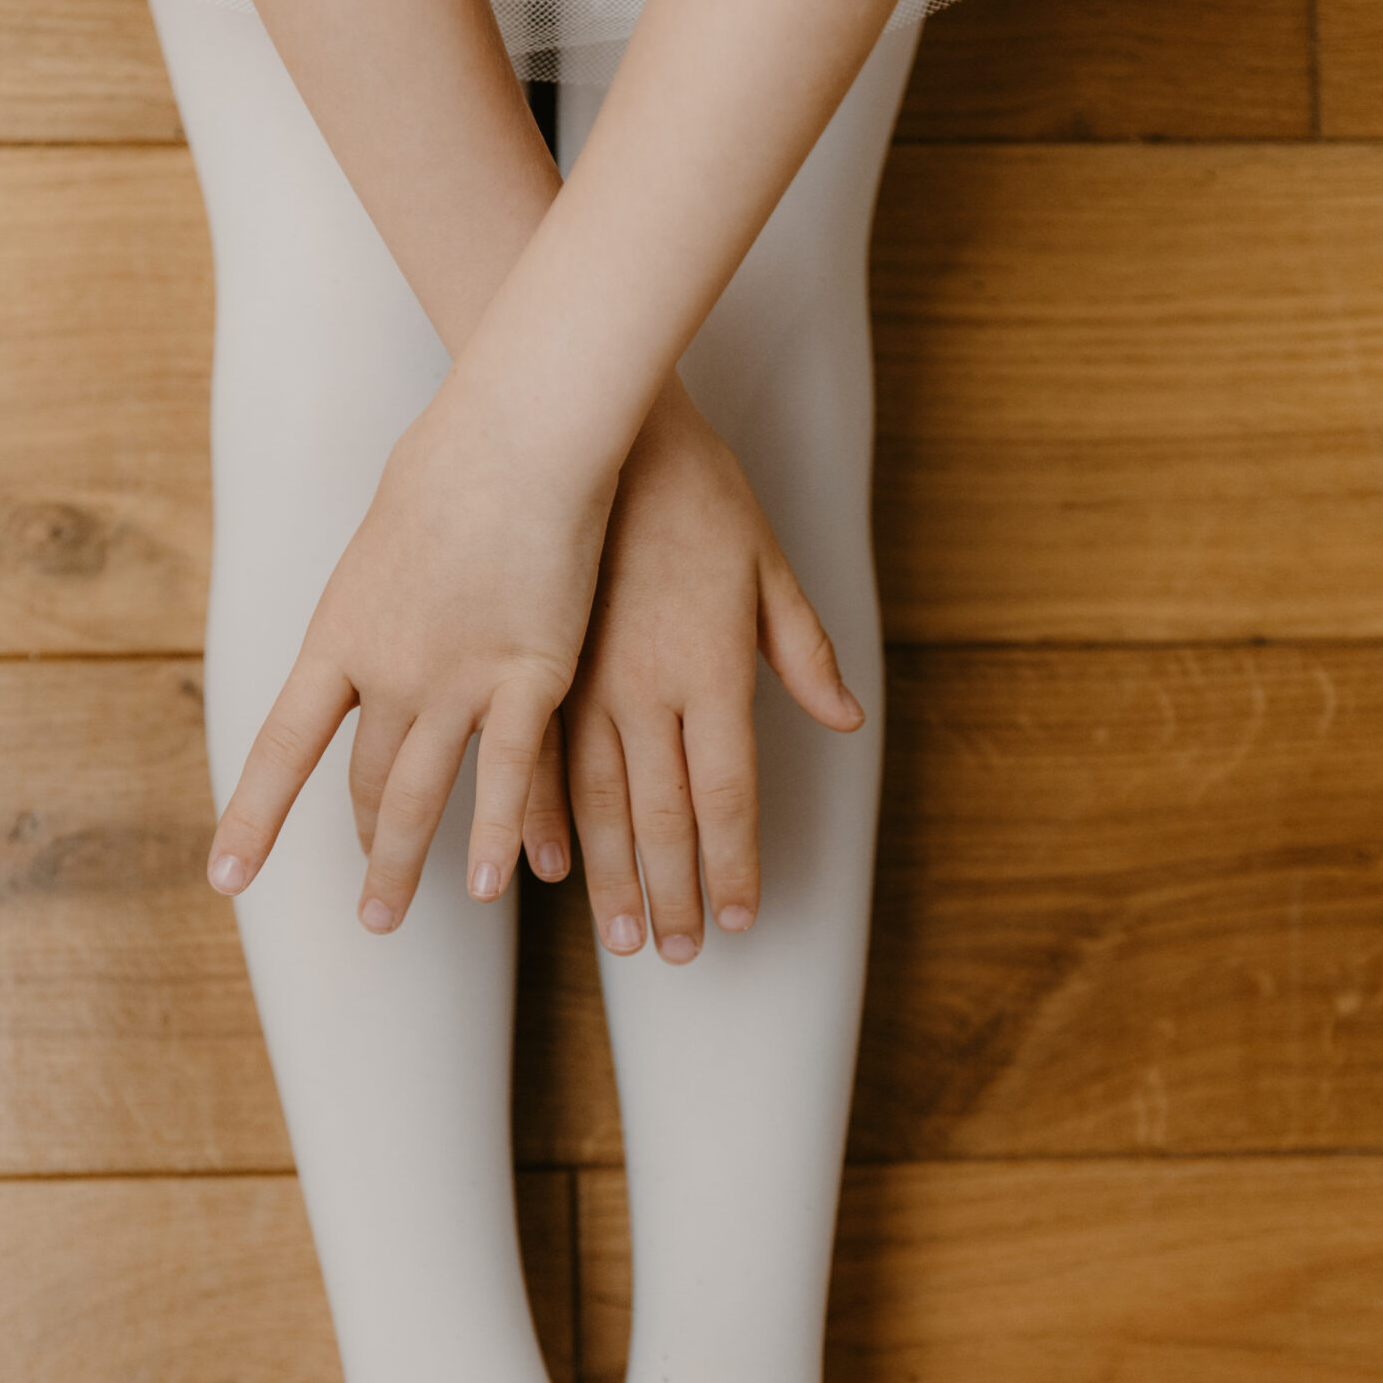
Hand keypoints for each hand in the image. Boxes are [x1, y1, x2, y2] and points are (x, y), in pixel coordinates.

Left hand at [206, 376, 613, 928]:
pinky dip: (500, 840)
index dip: (254, 819)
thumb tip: (389, 599)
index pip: (282, 748)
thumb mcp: (388, 530)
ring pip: (421, 796)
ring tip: (387, 917)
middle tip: (365, 898)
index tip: (227, 879)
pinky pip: (510, 781)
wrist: (517, 435)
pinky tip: (495, 889)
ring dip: (402, 863)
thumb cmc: (455, 458)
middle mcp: (386, 672)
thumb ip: (384, 590)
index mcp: (339, 635)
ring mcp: (455, 682)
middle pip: (366, 781)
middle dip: (363, 844)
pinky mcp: (529, 680)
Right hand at [560, 382, 863, 962]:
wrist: (603, 429)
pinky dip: (543, 820)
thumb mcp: (767, 565)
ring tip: (624, 937)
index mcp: (714, 671)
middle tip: (680, 953)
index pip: (727, 796)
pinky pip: (537, 761)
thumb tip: (846, 720)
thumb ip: (803, 650)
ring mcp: (585, 681)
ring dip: (614, 878)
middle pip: (665, 817)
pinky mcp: (536, 664)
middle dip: (675, 894)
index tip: (741, 919)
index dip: (734, 866)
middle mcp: (649, 691)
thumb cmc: (699, 492)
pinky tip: (547, 868)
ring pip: (601, 803)